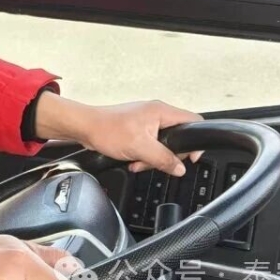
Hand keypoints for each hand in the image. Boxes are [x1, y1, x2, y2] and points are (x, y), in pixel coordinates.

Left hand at [35, 94, 202, 176]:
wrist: (84, 127)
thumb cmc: (107, 129)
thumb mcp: (140, 148)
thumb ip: (163, 159)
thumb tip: (180, 168)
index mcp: (162, 112)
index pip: (193, 121)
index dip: (195, 141)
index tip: (190, 158)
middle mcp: (156, 113)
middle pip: (177, 137)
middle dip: (167, 155)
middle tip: (156, 162)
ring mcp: (146, 121)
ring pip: (162, 144)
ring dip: (152, 158)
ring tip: (138, 162)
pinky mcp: (137, 129)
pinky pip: (149, 145)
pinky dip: (142, 155)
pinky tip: (132, 160)